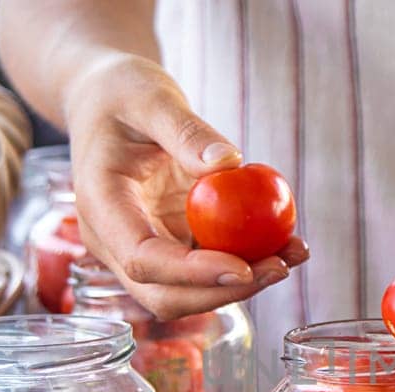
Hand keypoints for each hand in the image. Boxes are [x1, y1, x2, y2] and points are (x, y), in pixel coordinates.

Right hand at [62, 54, 307, 318]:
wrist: (105, 101)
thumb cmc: (120, 92)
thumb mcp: (151, 97)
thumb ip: (186, 130)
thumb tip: (229, 164)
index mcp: (100, 205)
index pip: (142, 259)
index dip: (193, 273)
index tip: (244, 267)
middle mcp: (114, 240)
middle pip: (165, 295)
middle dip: (224, 292)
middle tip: (279, 267)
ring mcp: (142, 247)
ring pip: (190, 292)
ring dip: (243, 284)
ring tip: (293, 252)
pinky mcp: (169, 243)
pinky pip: (207, 267)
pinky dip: (246, 262)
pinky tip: (284, 242)